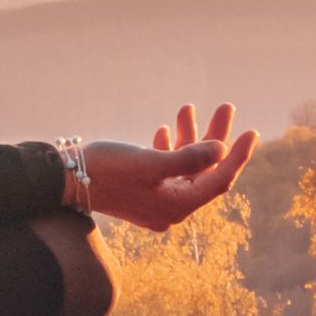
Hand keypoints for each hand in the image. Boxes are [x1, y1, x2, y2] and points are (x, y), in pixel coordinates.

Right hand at [73, 108, 251, 230]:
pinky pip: (166, 170)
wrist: (64, 180)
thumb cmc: (106, 170)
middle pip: (204, 171)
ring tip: (189, 108)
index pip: (219, 180)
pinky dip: (171, 149)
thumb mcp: (150, 163)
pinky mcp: (142, 191)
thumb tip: (221, 151)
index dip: (238, 156)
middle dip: (215, 138)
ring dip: (191, 138)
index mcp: (177, 206)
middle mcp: (171, 208)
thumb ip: (188, 158)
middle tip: (226, 107)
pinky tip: (167, 130)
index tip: (252, 131)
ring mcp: (156, 200)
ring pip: (185, 167)